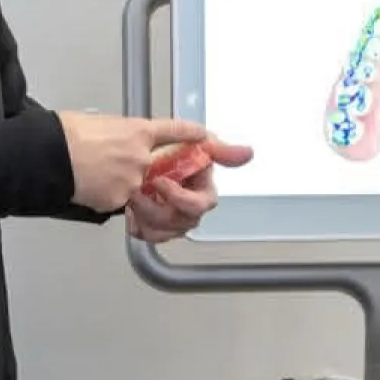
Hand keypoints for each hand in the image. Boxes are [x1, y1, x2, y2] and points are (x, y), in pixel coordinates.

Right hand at [59, 114, 208, 213]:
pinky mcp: (119, 201)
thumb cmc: (66, 135)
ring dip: (118, 183)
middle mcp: (141, 157)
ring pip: (136, 187)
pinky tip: (88, 184)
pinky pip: (119, 202)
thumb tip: (117, 137)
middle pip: (153, 167)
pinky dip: (105, 195)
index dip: (190, 133)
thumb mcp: (99, 123)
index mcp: (137, 132)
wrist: (49, 157)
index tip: (202, 135)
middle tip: (111, 164)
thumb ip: (119, 133)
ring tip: (93, 172)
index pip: (173, 131)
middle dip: (136, 168)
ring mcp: (132, 181)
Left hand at [127, 137, 252, 243]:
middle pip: (181, 222)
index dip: (181, 197)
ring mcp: (172, 221)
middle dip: (157, 209)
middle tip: (138, 192)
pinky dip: (136, 223)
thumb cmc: (168, 152)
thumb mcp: (192, 144)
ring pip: (163, 233)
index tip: (161, 183)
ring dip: (144, 215)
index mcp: (202, 191)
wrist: (136, 160)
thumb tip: (248, 153)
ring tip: (131, 197)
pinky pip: (146, 236)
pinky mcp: (152, 228)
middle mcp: (189, 210)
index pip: (203, 203)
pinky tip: (131, 208)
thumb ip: (220, 150)